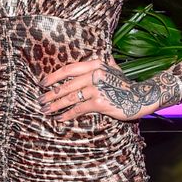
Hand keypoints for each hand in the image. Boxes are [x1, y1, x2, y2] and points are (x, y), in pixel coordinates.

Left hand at [39, 59, 177, 121]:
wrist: (140, 96)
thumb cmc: (123, 85)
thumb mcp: (111, 69)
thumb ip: (97, 65)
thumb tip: (81, 64)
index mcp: (95, 64)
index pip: (69, 69)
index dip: (53, 77)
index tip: (42, 83)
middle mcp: (95, 73)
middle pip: (66, 85)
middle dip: (51, 94)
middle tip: (40, 100)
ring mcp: (97, 88)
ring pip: (69, 97)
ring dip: (55, 105)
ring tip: (46, 110)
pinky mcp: (99, 102)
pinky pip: (78, 109)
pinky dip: (68, 114)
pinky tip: (60, 118)